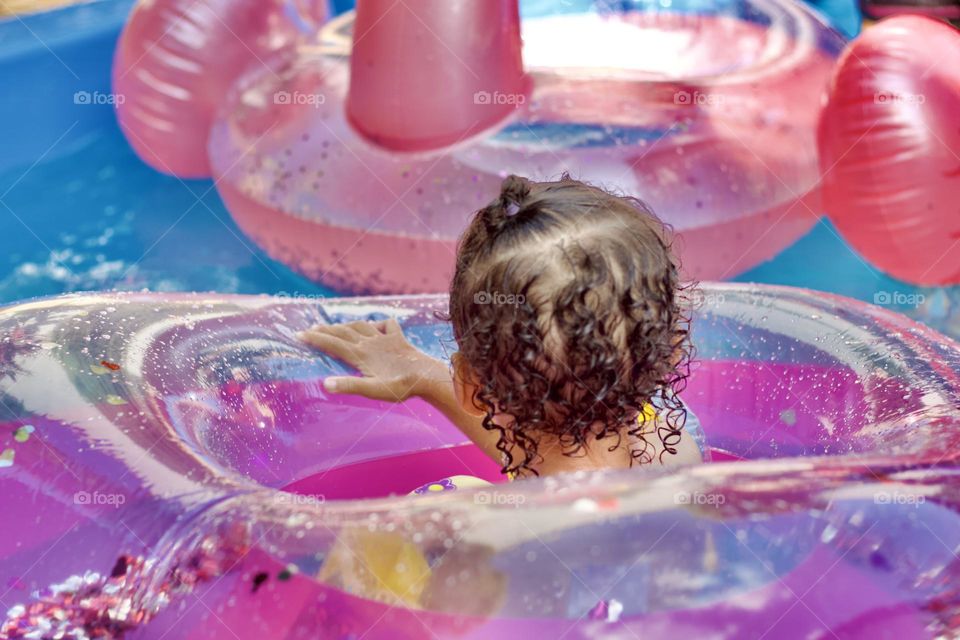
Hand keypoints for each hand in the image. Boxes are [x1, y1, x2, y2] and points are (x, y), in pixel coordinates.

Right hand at [299, 319, 445, 401]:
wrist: (427, 376)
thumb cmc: (400, 386)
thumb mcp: (372, 390)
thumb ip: (349, 385)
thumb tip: (325, 383)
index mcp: (361, 353)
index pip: (333, 343)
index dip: (315, 339)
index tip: (299, 335)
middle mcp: (370, 342)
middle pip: (343, 332)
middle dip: (325, 330)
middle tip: (310, 329)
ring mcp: (385, 338)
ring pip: (361, 326)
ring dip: (347, 325)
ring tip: (337, 326)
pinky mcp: (399, 339)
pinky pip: (388, 325)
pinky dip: (380, 323)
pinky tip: (378, 324)